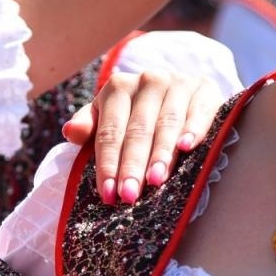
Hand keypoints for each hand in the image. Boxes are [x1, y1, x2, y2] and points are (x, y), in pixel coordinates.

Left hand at [64, 71, 221, 203]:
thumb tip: (70, 132)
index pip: (110, 131)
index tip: (108, 194)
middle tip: (129, 196)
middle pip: (137, 130)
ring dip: (160, 154)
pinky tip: (186, 147)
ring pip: (166, 123)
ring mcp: (178, 82)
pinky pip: (199, 112)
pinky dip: (193, 129)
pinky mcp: (205, 90)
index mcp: (118, 87)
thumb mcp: (110, 117)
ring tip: (155, 181)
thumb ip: (90, 126)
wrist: (183, 93)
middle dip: (132, 166)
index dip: (108, 163)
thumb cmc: (138, 114)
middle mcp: (148, 80)